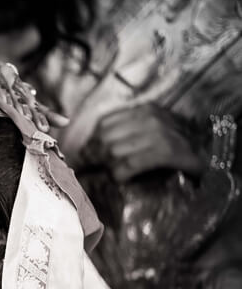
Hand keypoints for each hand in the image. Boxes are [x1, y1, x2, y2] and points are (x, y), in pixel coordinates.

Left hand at [85, 104, 205, 181]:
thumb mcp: (146, 133)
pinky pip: (131, 164)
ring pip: (115, 152)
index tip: (83, 156)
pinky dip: (121, 174)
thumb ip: (121, 134)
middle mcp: (151, 119)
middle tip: (91, 169)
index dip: (90, 143)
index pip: (103, 125)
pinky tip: (122, 177)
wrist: (205, 156)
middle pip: (106, 139)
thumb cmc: (170, 148)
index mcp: (143, 111)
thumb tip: (86, 146)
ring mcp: (161, 134)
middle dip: (95, 157)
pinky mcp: (168, 153)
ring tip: (110, 173)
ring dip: (108, 167)